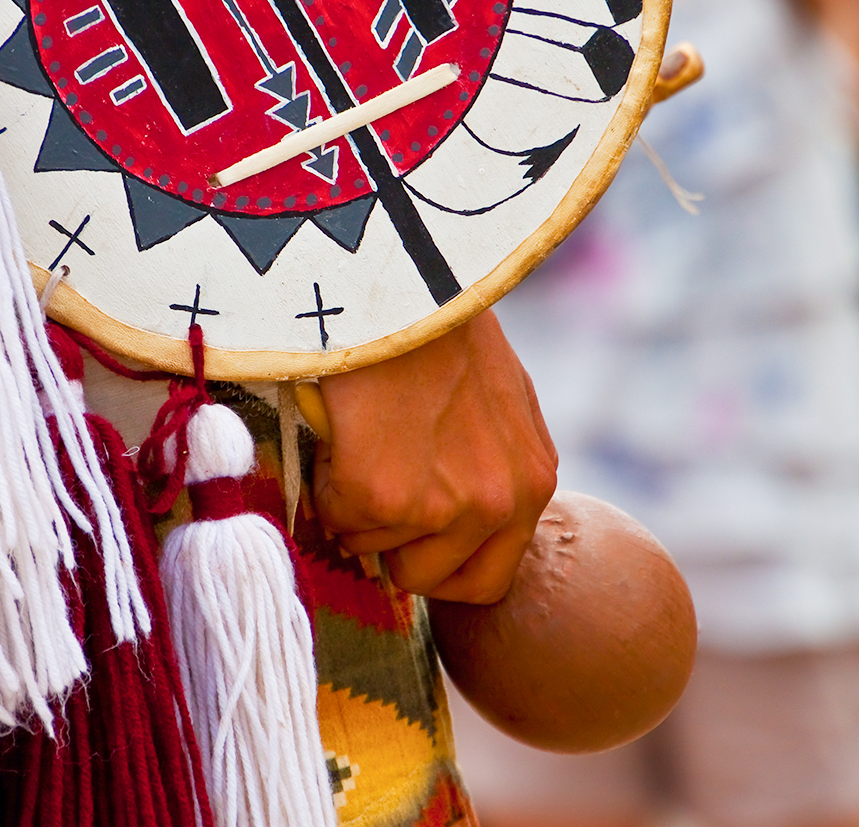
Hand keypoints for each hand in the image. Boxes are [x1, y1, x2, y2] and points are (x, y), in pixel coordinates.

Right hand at [311, 311, 557, 603]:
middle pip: (425, 579)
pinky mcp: (383, 495)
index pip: (488, 581)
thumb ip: (490, 464)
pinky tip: (341, 428)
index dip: (438, 565)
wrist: (400, 277)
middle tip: (372, 477)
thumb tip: (444, 520)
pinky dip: (324, 480)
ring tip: (361, 436)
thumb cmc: (438, 323)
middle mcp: (500, 504)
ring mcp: (443, 505)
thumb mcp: (498, 398)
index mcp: (533, 482)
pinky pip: (335, 519)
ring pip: (371, 550)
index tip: (408, 531)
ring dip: (353, 504)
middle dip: (388, 539)